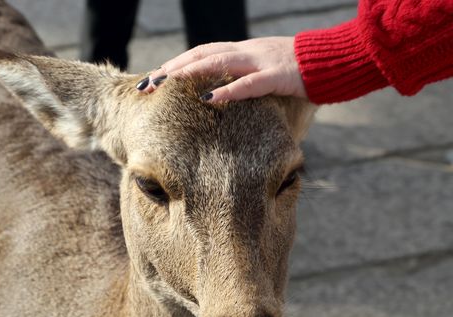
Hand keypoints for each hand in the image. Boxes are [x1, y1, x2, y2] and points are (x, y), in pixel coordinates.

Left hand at [137, 37, 307, 101]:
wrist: (334, 61)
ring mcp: (260, 61)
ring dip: (189, 73)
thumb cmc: (298, 72)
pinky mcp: (277, 75)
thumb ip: (242, 81)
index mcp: (241, 51)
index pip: (201, 54)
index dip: (175, 64)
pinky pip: (250, 83)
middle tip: (147, 84)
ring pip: (218, 62)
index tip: (152, 79)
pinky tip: (210, 99)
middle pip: (201, 55)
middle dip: (171, 69)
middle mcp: (246, 52)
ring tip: (166, 83)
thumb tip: (220, 99)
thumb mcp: (264, 73)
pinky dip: (229, 91)